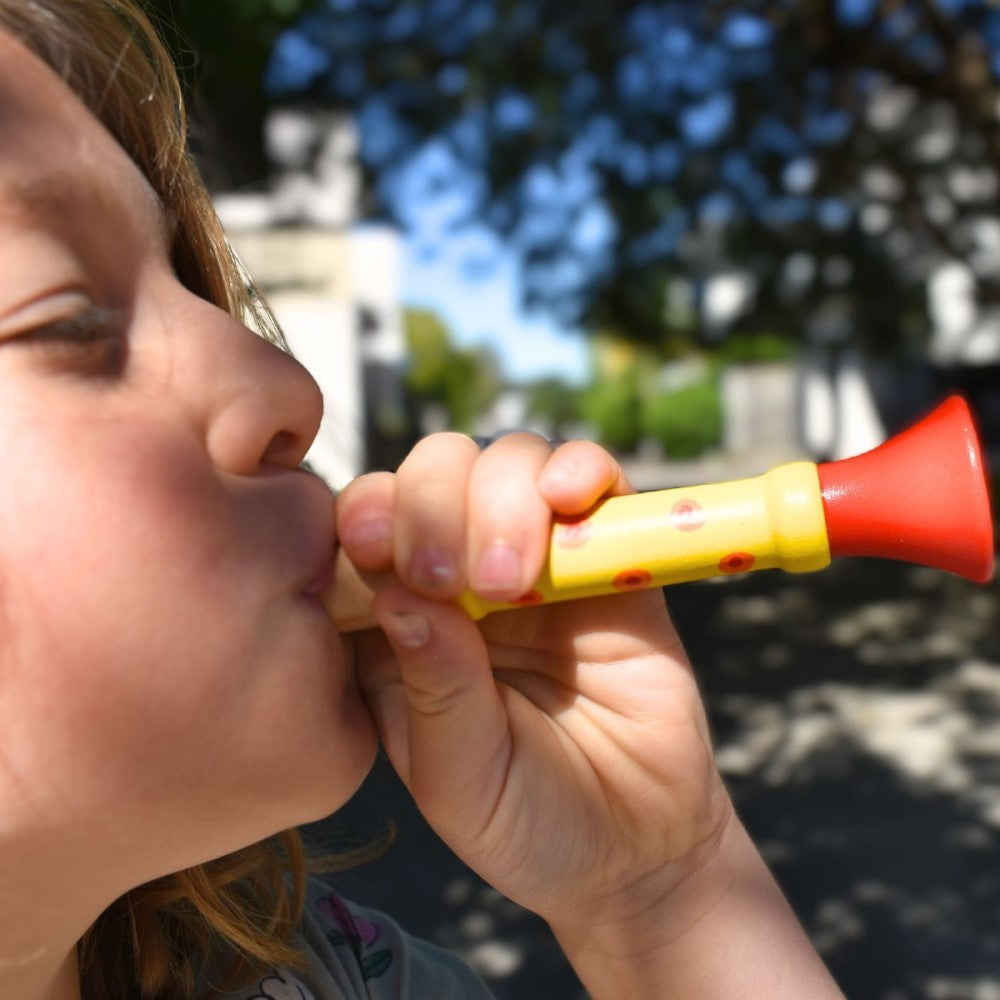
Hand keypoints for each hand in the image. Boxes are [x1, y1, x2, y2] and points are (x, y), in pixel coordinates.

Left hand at [335, 432, 732, 931]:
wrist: (634, 845)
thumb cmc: (526, 820)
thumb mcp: (459, 778)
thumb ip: (434, 688)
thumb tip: (397, 591)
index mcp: (401, 621)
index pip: (365, 527)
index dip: (366, 515)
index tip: (375, 549)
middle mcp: (464, 573)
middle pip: (433, 472)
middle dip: (433, 505)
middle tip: (454, 579)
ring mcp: (540, 557)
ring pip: (507, 460)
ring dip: (501, 497)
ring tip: (515, 581)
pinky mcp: (611, 554)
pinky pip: (598, 479)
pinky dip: (581, 468)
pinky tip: (571, 498)